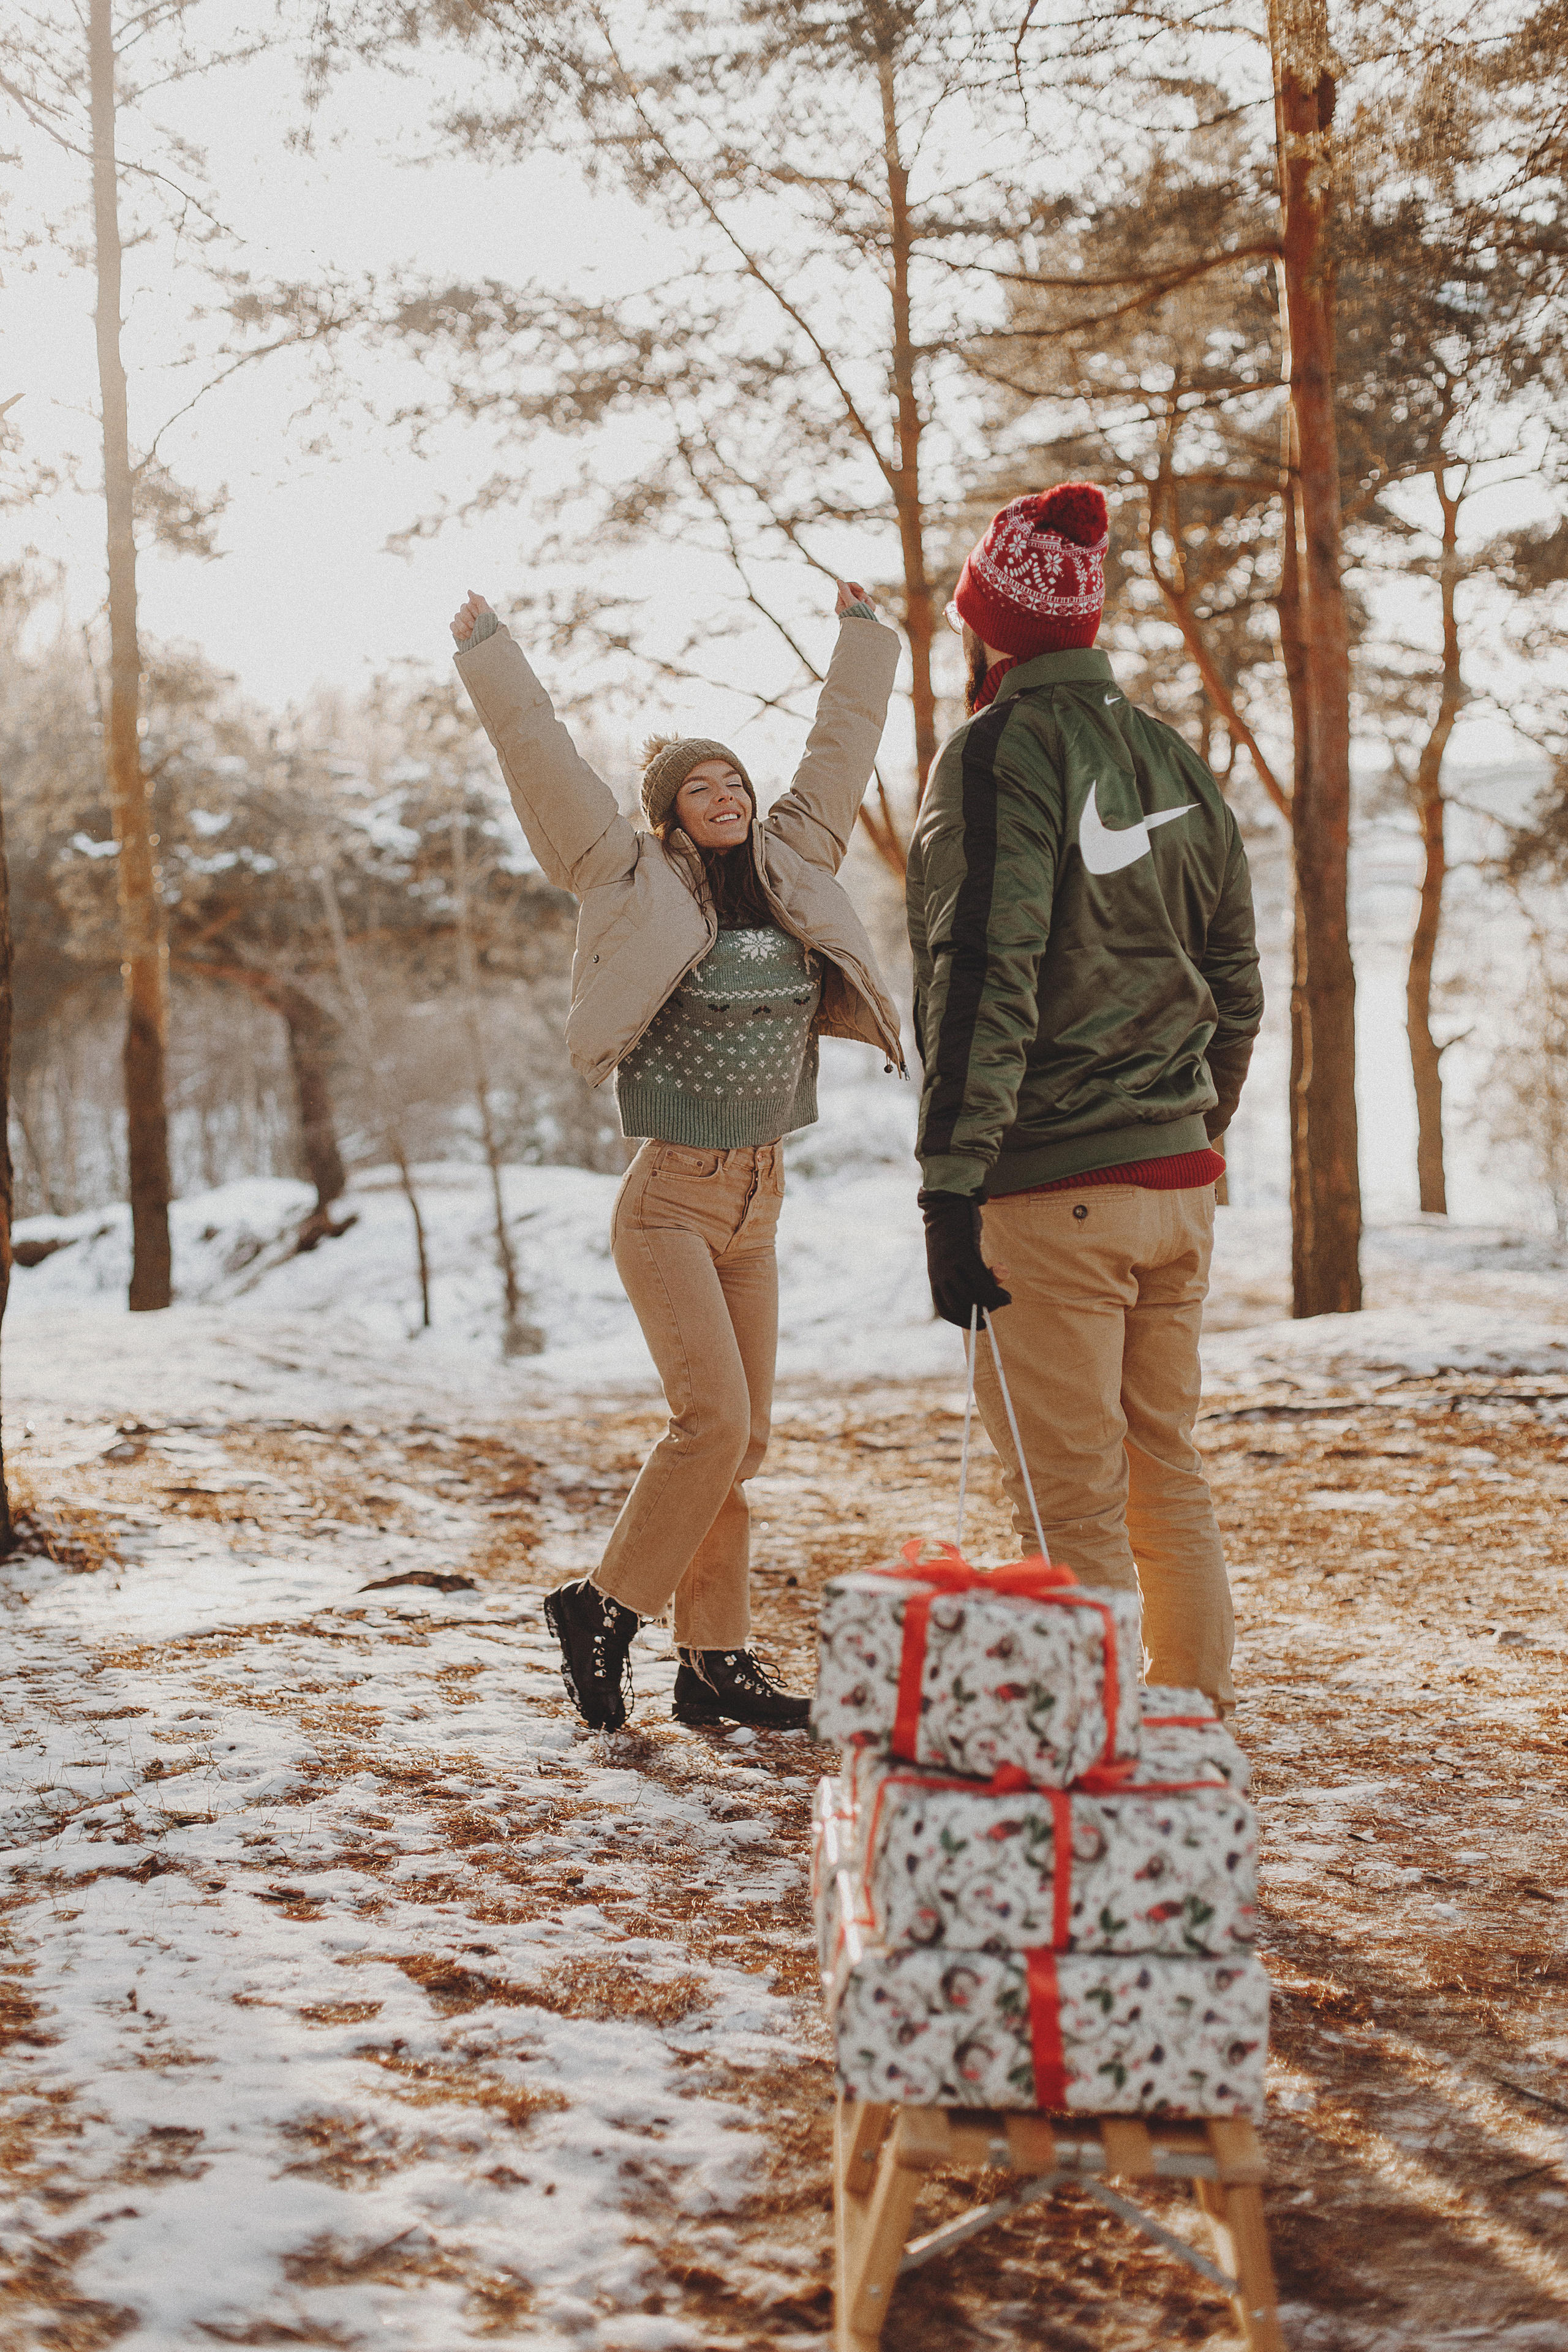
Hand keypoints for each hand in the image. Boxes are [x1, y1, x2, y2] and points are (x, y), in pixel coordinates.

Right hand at [450, 590, 492, 645]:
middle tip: (475, 628)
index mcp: (477, 608)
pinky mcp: (458, 630)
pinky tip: (466, 637)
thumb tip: (468, 591)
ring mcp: (463, 622)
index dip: (472, 613)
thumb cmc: (490, 629)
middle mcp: (470, 614)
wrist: (487, 647)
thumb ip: (479, 600)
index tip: (479, 619)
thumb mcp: (488, 612)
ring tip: (472, 634)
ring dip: (464, 628)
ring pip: (456, 618)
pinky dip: (458, 632)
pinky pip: (452, 625)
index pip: (467, 605)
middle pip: (461, 611)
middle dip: (468, 621)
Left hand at [835, 577, 873, 616]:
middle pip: (853, 592)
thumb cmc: (858, 618)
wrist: (868, 631)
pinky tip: (871, 611)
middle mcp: (846, 606)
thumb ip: (845, 591)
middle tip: (864, 600)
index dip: (853, 586)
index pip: (844, 588)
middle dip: (861, 595)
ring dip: (867, 601)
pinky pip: (866, 603)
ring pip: (861, 597)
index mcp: (840, 605)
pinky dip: (870, 605)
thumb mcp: (851, 602)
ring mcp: (854, 609)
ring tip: (868, 608)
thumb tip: (838, 580)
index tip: (861, 589)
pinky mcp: (861, 611)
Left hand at [919, 1191, 1011, 1328]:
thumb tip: (992, 1289)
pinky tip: (1004, 1294)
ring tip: (1004, 1300)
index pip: (945, 1308)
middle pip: (958, 1305)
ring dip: (990, 1303)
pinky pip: (981, 1280)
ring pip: (971, 1295)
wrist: (946, 1204)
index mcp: (936, 1276)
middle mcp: (940, 1273)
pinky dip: (994, 1292)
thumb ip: (969, 1273)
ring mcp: (950, 1263)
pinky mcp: (964, 1252)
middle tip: (994, 1312)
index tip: (977, 1324)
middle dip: (977, 1315)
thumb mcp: (958, 1256)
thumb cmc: (956, 1231)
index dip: (961, 1320)